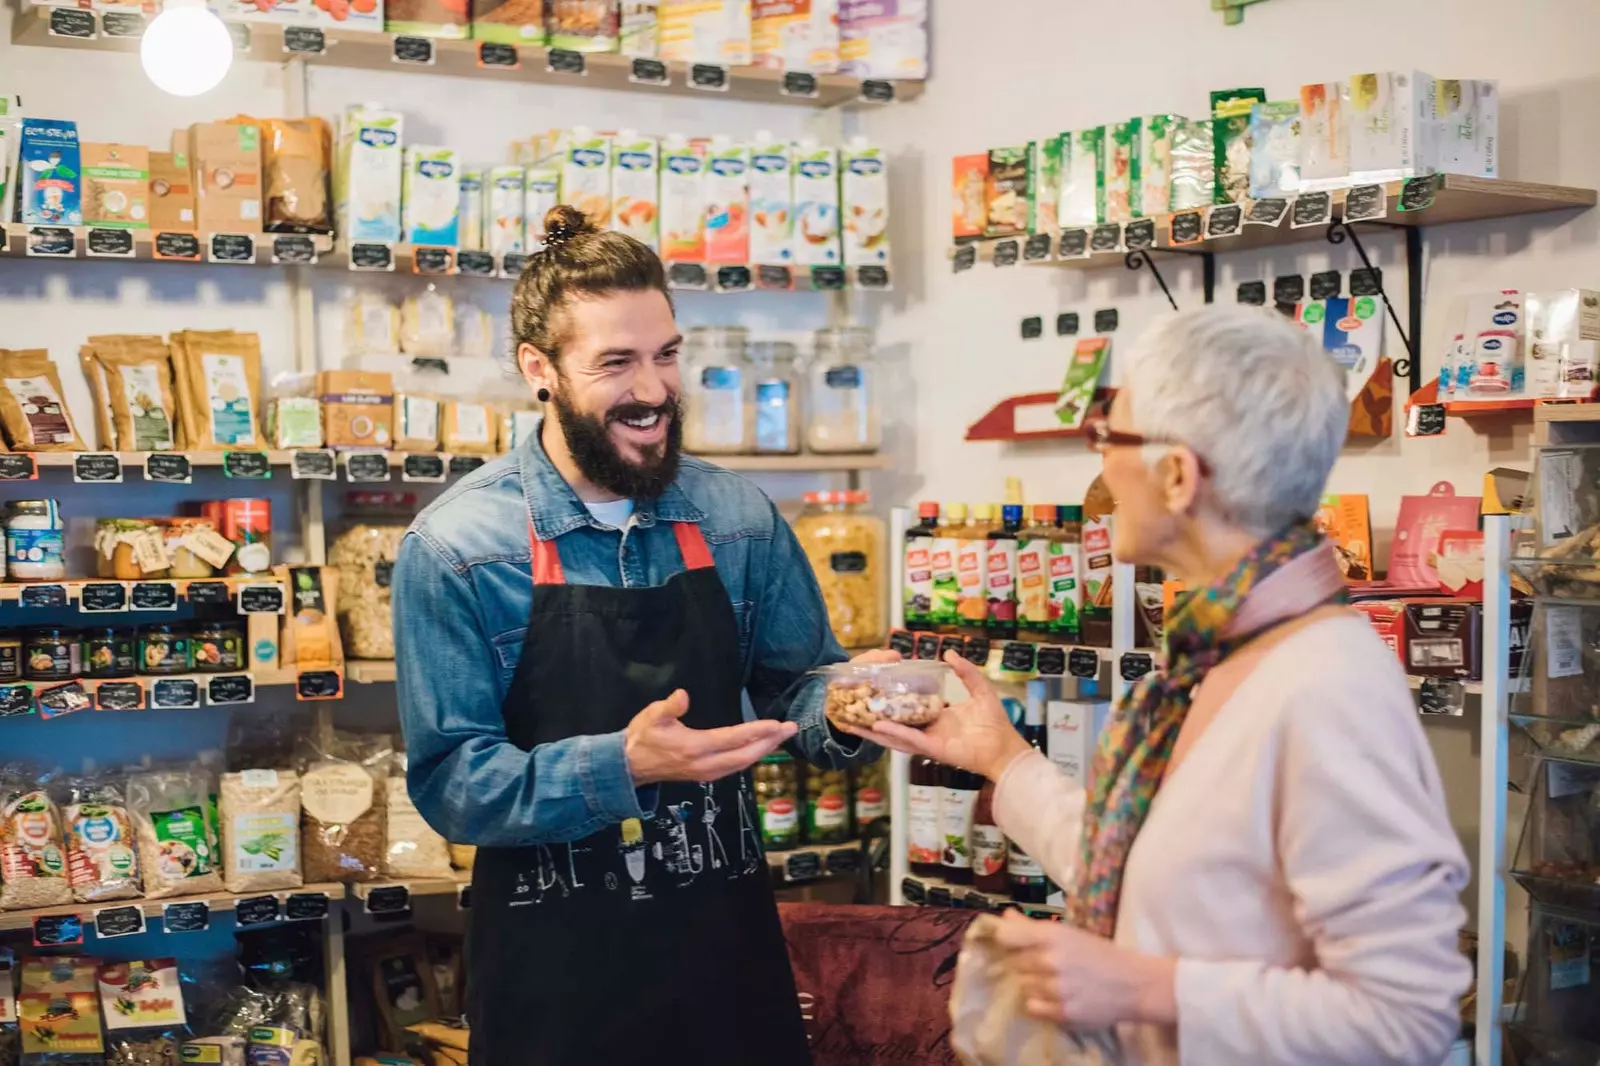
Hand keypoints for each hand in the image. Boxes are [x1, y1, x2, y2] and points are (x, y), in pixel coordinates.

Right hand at [625, 690, 797, 785]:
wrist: (630, 767)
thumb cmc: (642, 738)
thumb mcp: (651, 717)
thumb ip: (668, 707)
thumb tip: (682, 695)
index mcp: (694, 748)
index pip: (733, 739)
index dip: (756, 731)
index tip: (776, 724)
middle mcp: (705, 764)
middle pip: (745, 755)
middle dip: (770, 742)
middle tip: (791, 729)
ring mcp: (707, 773)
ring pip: (742, 763)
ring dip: (764, 750)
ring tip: (781, 736)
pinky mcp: (706, 775)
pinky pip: (736, 766)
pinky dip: (752, 756)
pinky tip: (761, 748)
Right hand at [846, 651, 1030, 780]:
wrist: (1004, 746)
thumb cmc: (995, 722)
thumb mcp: (979, 689)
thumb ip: (965, 672)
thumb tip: (948, 653)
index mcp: (937, 715)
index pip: (908, 706)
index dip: (891, 700)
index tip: (873, 690)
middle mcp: (928, 728)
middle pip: (895, 722)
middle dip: (873, 717)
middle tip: (851, 708)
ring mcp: (927, 739)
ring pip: (895, 734)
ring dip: (874, 729)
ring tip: (851, 721)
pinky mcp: (932, 748)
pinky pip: (909, 739)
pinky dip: (893, 733)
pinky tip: (877, 726)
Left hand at [993, 911, 1176, 1028]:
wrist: (1134, 985)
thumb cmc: (1100, 955)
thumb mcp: (1070, 934)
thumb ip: (1034, 927)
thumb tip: (1006, 917)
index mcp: (1054, 935)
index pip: (1007, 936)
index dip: (1006, 939)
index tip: (1011, 943)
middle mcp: (1051, 960)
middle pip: (1013, 963)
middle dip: (1023, 963)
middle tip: (1041, 965)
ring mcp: (1056, 988)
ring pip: (1022, 985)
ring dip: (1032, 984)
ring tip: (1051, 982)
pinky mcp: (1062, 1012)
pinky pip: (1032, 1007)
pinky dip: (1039, 1003)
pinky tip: (1054, 997)